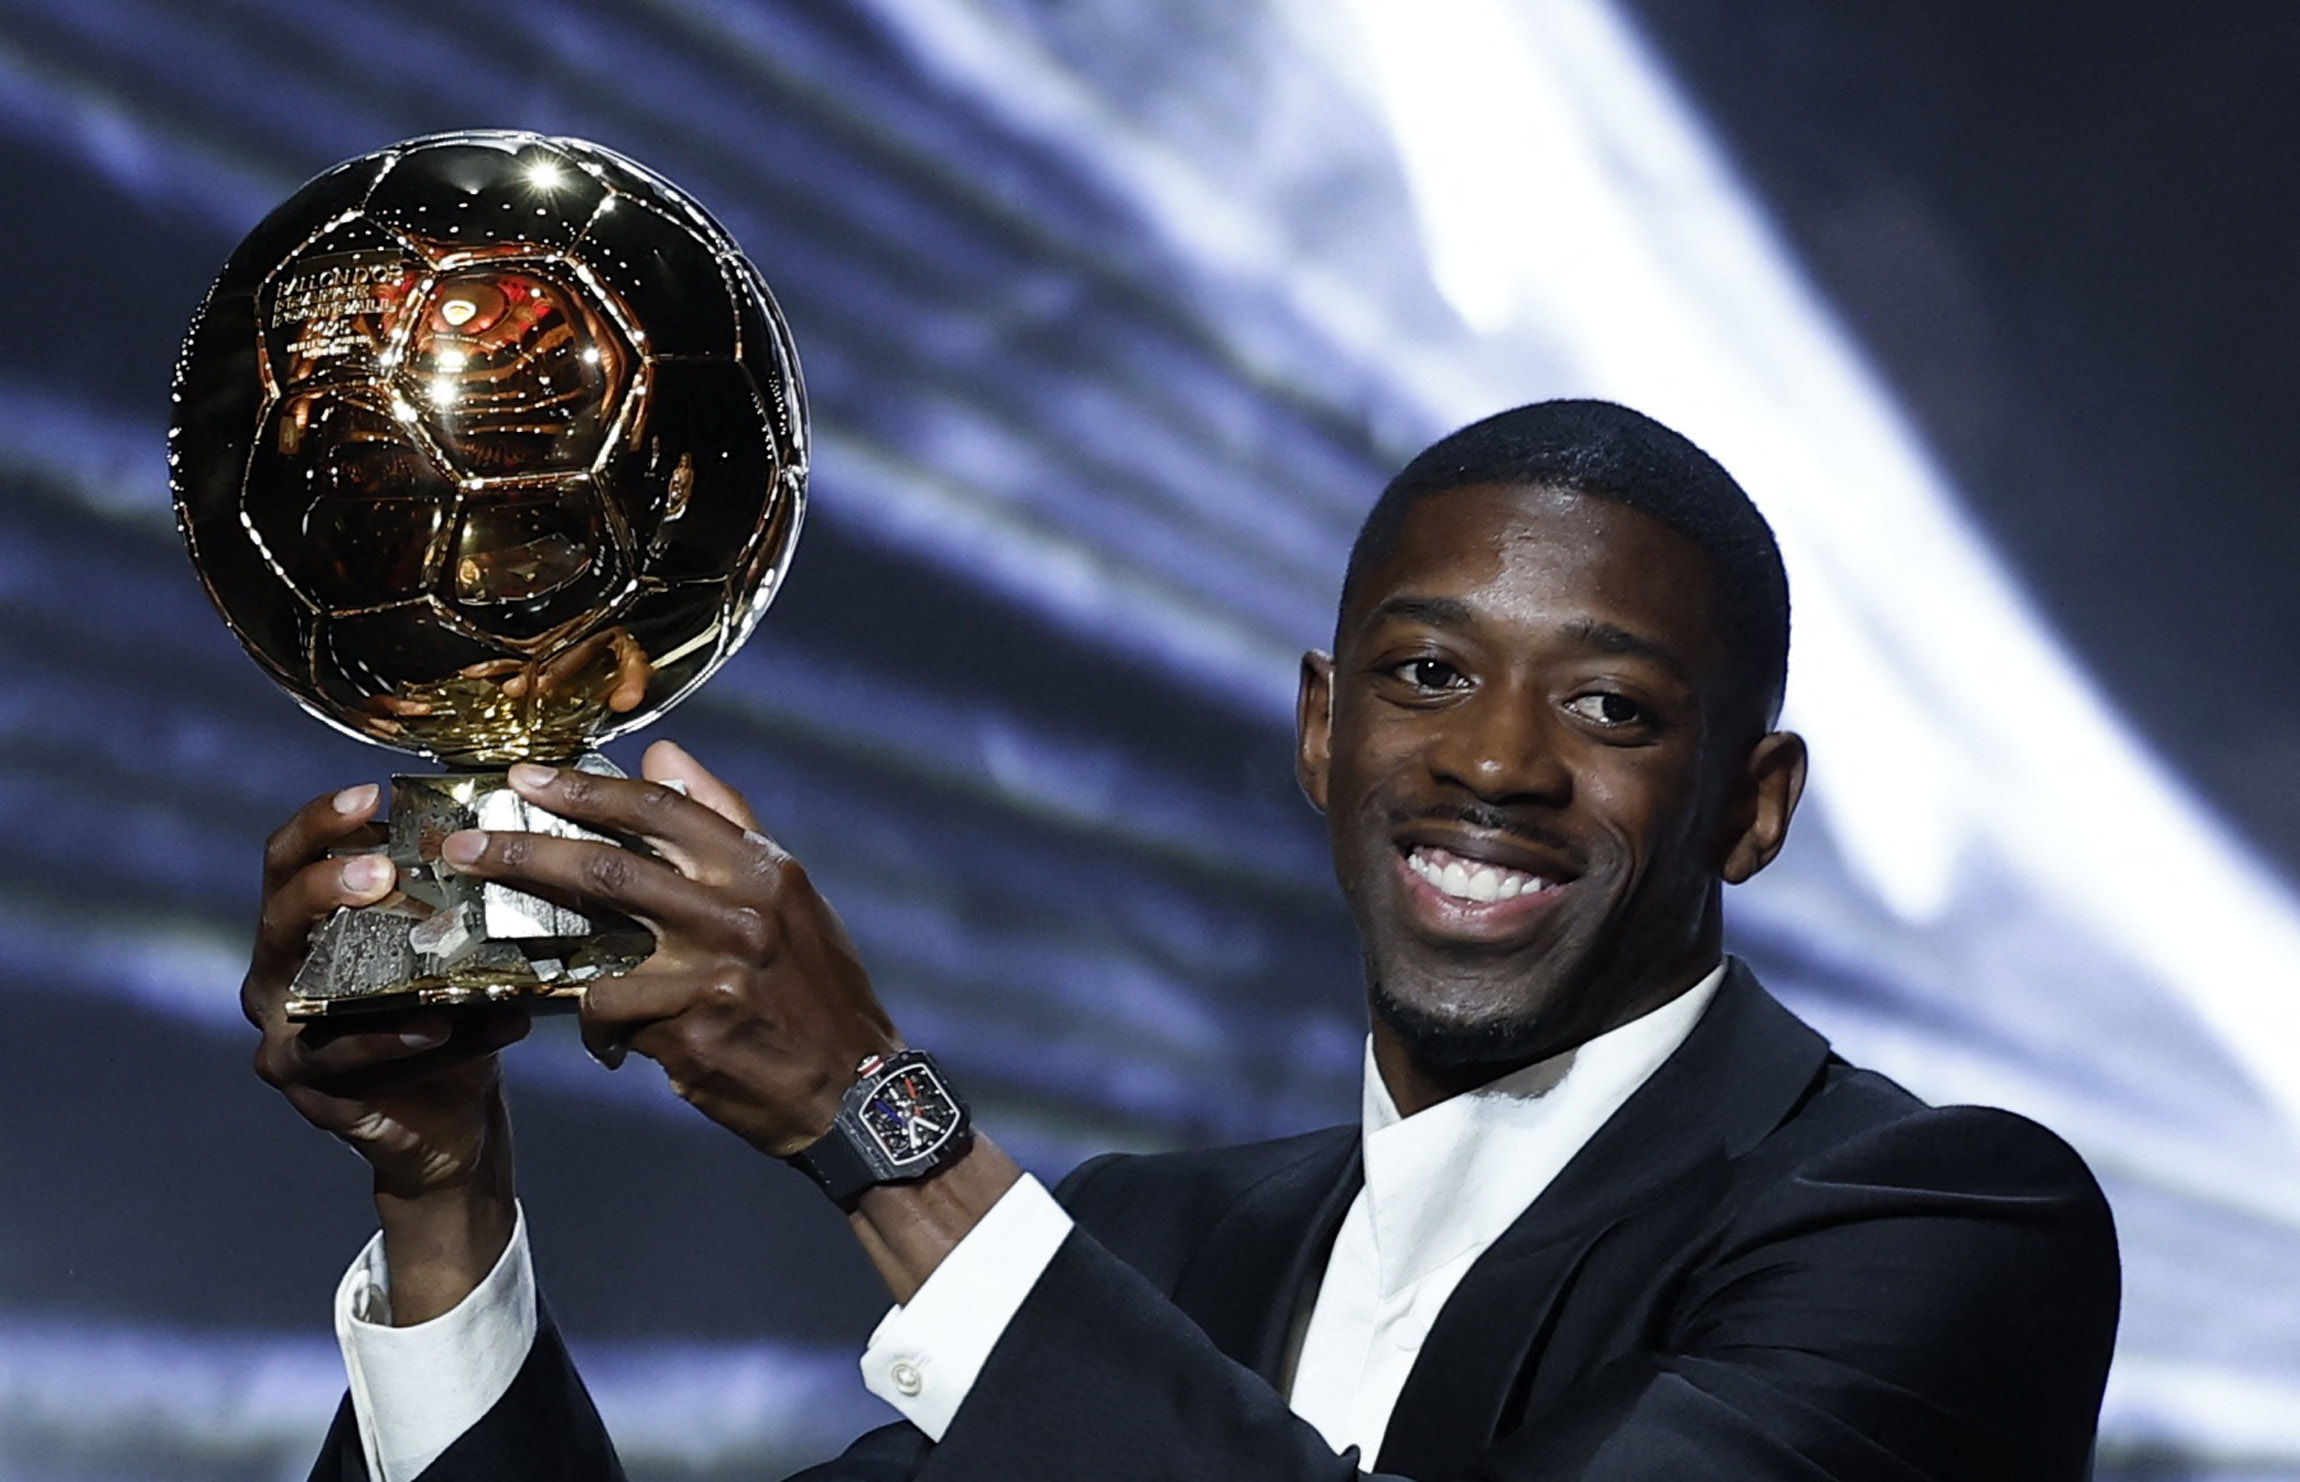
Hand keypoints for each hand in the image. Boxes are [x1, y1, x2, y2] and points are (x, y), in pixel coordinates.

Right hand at [245, 784, 528, 1320]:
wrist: (452, 1121)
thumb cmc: (452, 1017)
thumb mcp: (455, 952)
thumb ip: (461, 901)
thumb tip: (519, 830)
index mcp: (302, 928)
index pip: (287, 859)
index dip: (320, 822)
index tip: (370, 794)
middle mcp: (276, 978)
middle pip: (280, 916)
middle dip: (328, 885)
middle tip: (383, 870)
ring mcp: (284, 1039)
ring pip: (312, 997)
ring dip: (371, 969)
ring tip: (421, 943)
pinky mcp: (314, 1093)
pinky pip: (353, 1062)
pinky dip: (402, 1041)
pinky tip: (445, 1025)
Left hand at [438, 742, 1020, 1301]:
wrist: (857, 1087)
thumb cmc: (817, 988)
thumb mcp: (790, 895)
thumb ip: (725, 821)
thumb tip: (661, 755)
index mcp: (762, 868)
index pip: (660, 807)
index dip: (584, 787)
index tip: (525, 776)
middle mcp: (739, 913)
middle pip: (607, 868)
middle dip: (523, 852)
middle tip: (466, 845)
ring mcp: (714, 974)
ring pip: (596, 950)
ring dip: (545, 950)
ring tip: (508, 950)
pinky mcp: (692, 1033)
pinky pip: (612, 1018)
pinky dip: (600, 1026)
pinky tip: (608, 1040)